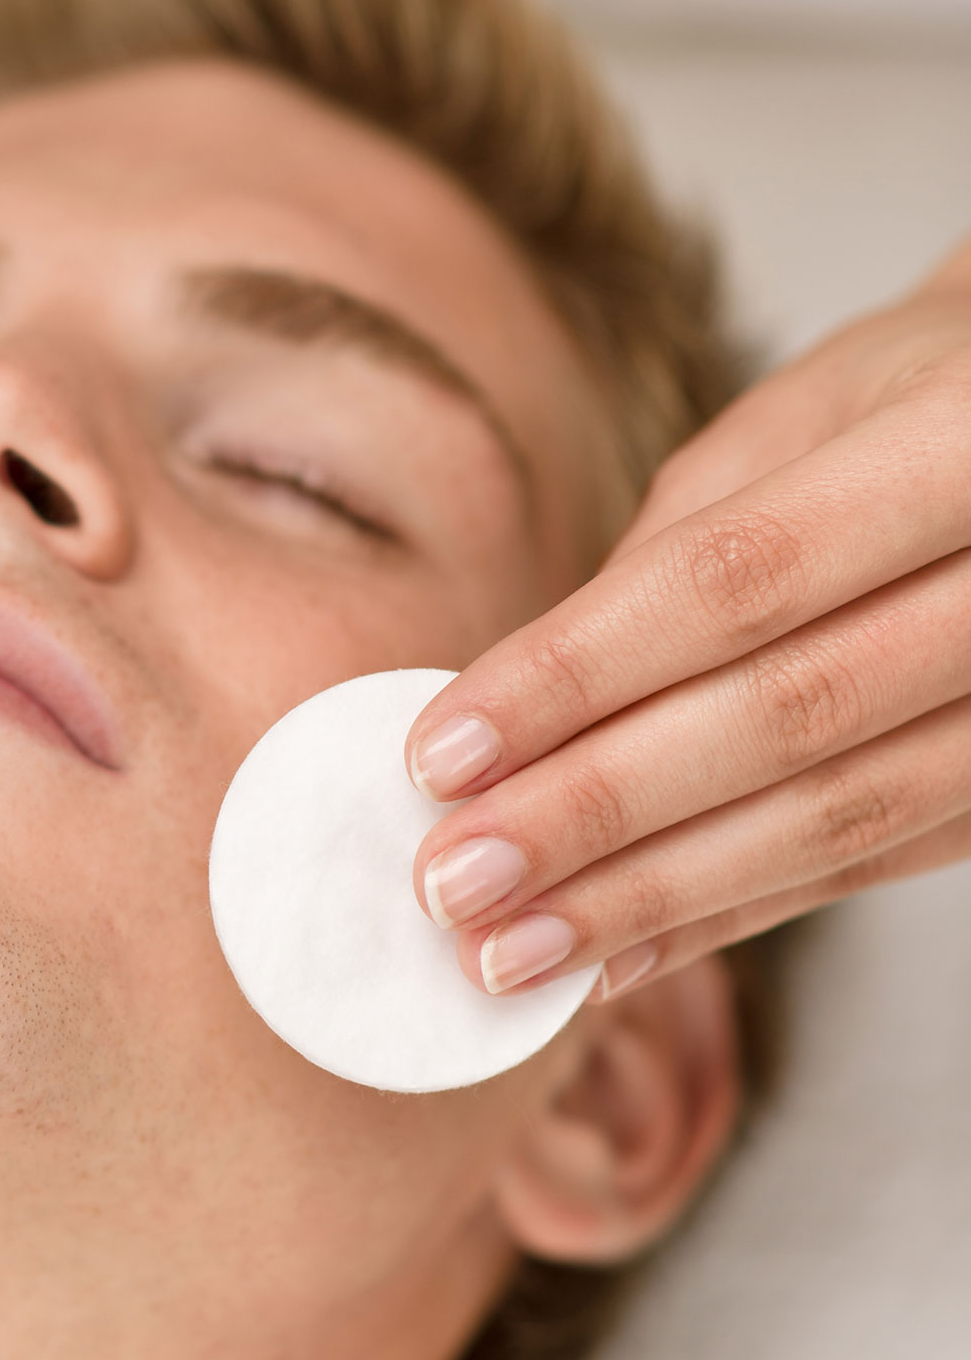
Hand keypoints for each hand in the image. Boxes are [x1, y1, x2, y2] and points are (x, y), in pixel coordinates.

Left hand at [406, 239, 970, 1001]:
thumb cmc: (912, 400)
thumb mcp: (798, 423)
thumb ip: (678, 552)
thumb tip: (525, 701)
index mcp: (958, 443)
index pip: (734, 581)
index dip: (576, 676)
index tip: (440, 754)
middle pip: (784, 717)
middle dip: (594, 812)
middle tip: (451, 881)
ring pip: (833, 818)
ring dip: (648, 897)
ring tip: (506, 951)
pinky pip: (866, 864)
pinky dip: (729, 915)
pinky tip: (612, 958)